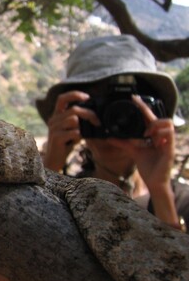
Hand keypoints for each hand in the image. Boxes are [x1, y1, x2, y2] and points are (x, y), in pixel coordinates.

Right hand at [43, 90, 99, 170]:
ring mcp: (54, 128)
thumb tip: (95, 114)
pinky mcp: (56, 138)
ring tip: (87, 133)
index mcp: (57, 115)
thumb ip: (79, 121)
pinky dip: (80, 136)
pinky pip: (73, 132)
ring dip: (84, 126)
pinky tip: (80, 140)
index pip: (62, 98)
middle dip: (89, 113)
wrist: (54, 160)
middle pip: (73, 109)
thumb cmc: (65, 144)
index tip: (87, 97)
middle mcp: (54, 119)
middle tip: (98, 121)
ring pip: (73, 119)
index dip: (74, 95)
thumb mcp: (72, 129)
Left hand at [106, 96, 178, 225]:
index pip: (148, 118)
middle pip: (157, 117)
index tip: (133, 98)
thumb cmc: (148, 167)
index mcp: (153, 136)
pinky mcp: (170, 149)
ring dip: (154, 124)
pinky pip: (169, 134)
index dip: (142, 107)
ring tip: (145, 133)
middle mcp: (161, 137)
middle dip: (146, 108)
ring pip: (166, 122)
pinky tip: (151, 138)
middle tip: (135, 102)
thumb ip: (123, 143)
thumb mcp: (133, 151)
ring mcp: (167, 142)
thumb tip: (109, 137)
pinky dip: (159, 133)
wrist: (154, 182)